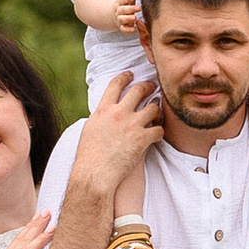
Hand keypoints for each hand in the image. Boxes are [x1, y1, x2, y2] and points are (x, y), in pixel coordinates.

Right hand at [79, 65, 165, 189]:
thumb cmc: (88, 157)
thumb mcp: (90, 130)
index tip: (130, 75)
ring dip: (157, 109)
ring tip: (157, 112)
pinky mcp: (142, 139)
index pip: (116, 84)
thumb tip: (104, 114)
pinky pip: (159, 129)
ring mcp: (132, 125)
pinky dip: (159, 131)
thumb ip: (100, 118)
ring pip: (153, 108)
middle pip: (138, 90)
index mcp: (103, 110)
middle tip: (152, 87)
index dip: (125, 77)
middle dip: (148, 86)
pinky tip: (157, 134)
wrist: (95, 174)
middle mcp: (119, 113)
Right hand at [114, 0, 142, 37]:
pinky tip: (133, 30)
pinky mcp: (122, 27)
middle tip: (138, 8)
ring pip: (122, 19)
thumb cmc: (124, 3)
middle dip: (130, 9)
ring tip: (135, 18)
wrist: (113, 15)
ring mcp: (120, 19)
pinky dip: (127, 30)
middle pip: (123, 10)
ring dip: (128, 19)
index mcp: (120, 2)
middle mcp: (119, 11)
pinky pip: (123, 29)